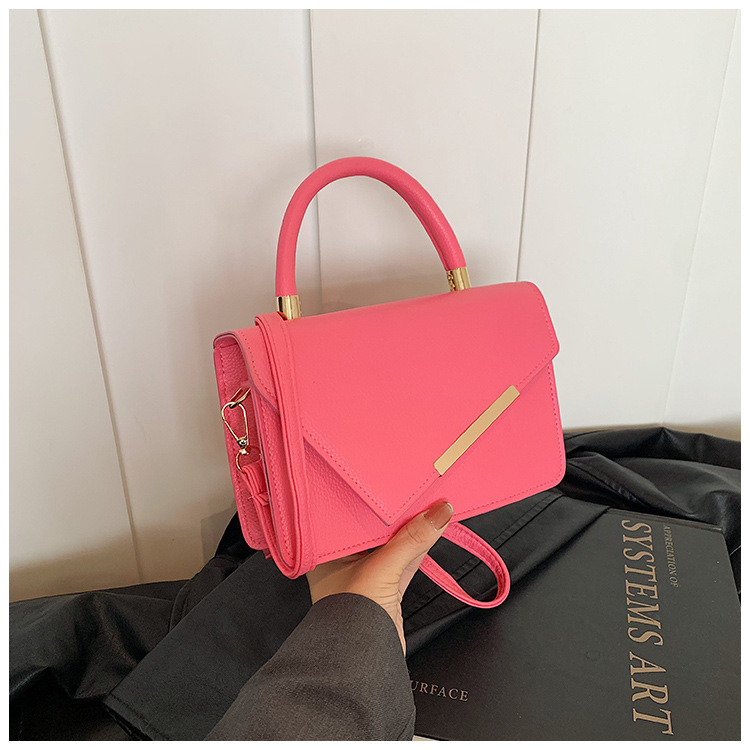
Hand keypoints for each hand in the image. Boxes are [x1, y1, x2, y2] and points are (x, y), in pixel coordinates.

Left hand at [306, 501, 453, 652]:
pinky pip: (404, 559)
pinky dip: (418, 546)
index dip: (373, 499)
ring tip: (431, 502)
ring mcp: (366, 576)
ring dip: (412, 528)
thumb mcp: (382, 569)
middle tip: (415, 487)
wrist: (360, 665)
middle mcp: (344, 561)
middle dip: (396, 511)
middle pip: (375, 528)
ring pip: (393, 543)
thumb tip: (441, 511)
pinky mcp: (386, 589)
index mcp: (328, 552)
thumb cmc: (351, 617)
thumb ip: (413, 539)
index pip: (351, 515)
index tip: (394, 481)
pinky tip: (432, 528)